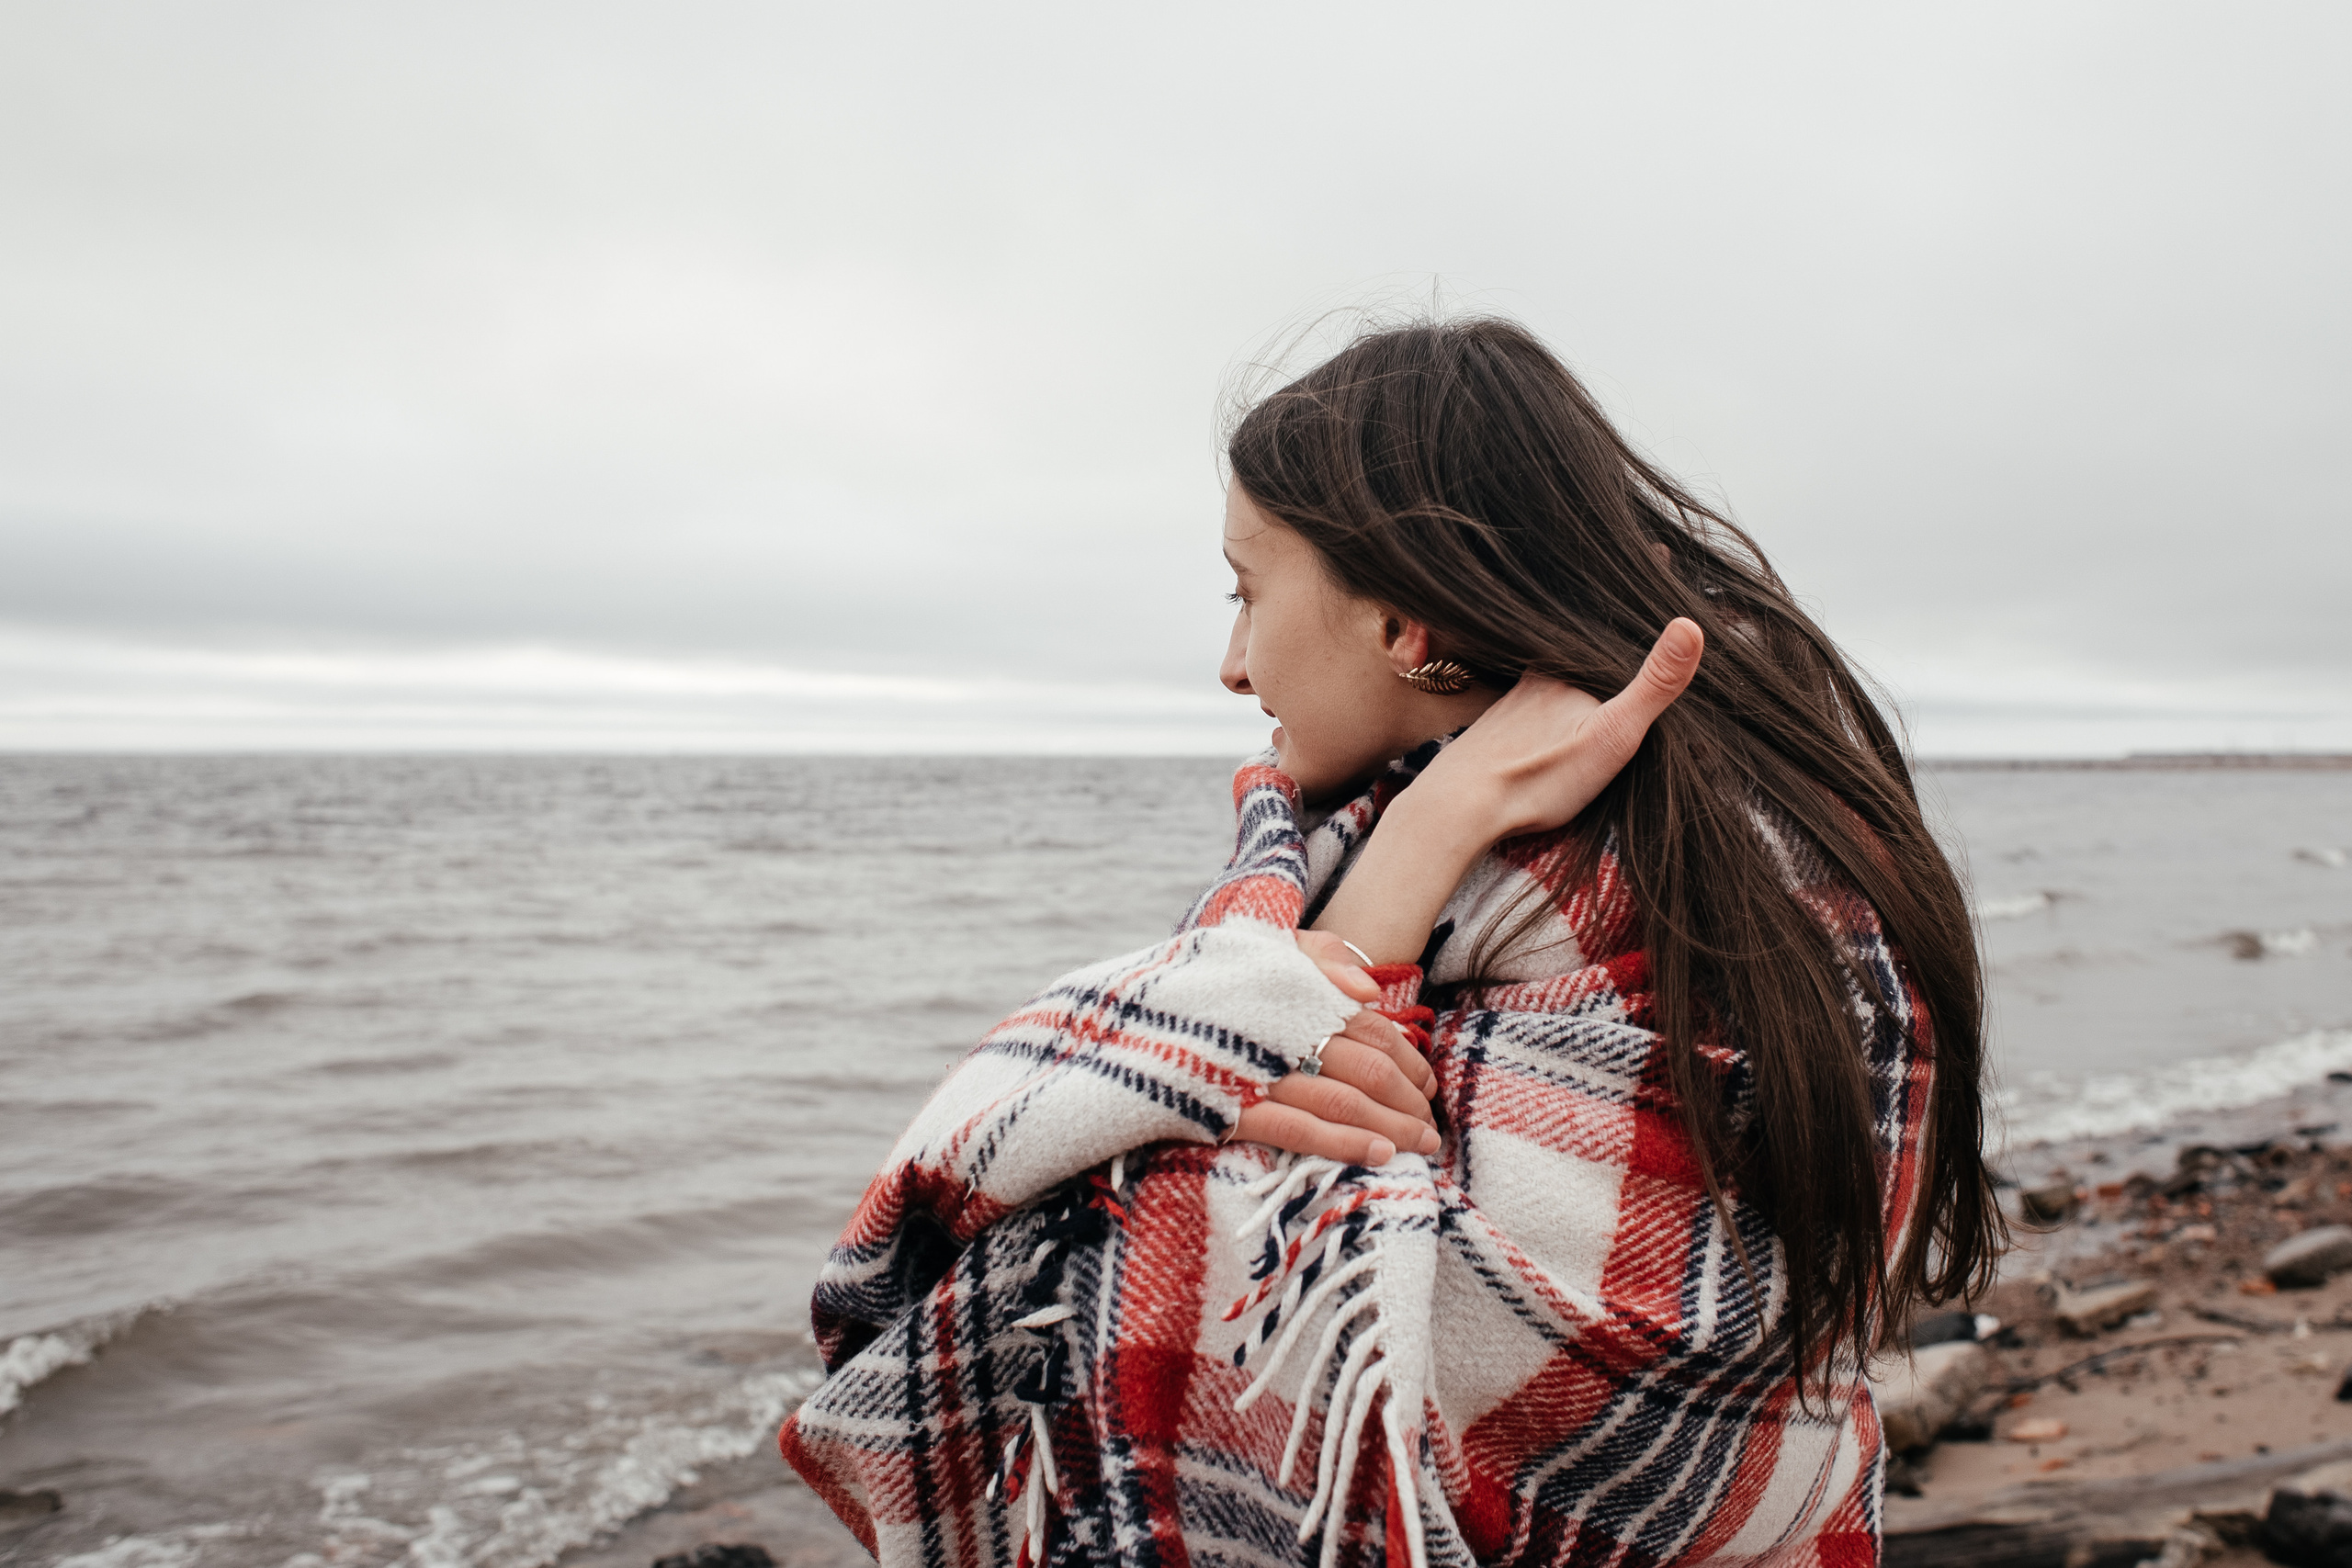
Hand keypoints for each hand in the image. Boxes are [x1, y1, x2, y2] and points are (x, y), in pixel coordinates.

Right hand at [1226, 932, 1440, 1165]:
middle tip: (1432, 1125)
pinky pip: (1297, 1130)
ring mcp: (1257, 1072)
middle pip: (1369, 1070)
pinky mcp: (1229, 1108)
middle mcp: (1284, 1030)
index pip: (1373, 1031)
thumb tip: (1372, 990)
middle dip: (1409, 1101)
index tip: (1428, 1086)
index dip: (1410, 1062)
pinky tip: (1379, 1154)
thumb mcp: (1261, 946)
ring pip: (1343, 1103)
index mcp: (1297, 990)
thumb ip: (1320, 955)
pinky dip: (1343, 1143)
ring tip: (1421, 1146)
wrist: (1123, 1018)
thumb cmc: (1205, 981)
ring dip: (1391, 1127)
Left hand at [1417, 617, 1703, 842]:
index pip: (1610, 624)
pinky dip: (1546, 694)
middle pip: (1578, 646)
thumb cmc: (1536, 776)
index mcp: (1568, 671)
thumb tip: (1691, 624)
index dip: (1636, 596)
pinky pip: (1529, 702)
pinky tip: (1547, 704)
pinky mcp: (1496, 731)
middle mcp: (1537, 678)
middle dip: (1605, 627)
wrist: (1459, 807)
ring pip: (1551, 672)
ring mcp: (1513, 703)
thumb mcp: (1611, 732)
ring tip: (1595, 641)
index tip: (1660, 549)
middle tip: (1629, 598)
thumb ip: (1652, 684)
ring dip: (1573, 659)